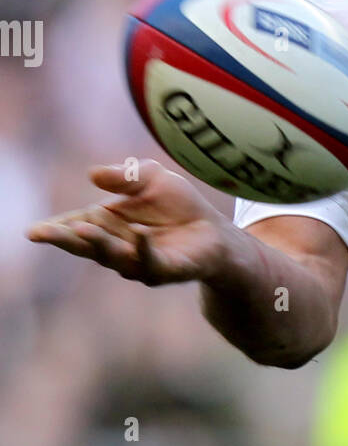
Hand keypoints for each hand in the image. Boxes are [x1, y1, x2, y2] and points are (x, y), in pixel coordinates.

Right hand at [26, 159, 230, 285]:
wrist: (214, 230)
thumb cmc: (178, 205)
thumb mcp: (151, 178)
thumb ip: (124, 176)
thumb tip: (93, 175)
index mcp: (106, 225)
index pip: (75, 226)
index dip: (55, 229)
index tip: (34, 231)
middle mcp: (117, 247)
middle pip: (85, 245)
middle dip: (63, 239)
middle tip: (41, 234)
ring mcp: (138, 262)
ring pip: (112, 256)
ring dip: (97, 243)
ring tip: (80, 230)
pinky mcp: (164, 270)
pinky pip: (150, 262)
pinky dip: (143, 249)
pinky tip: (139, 234)